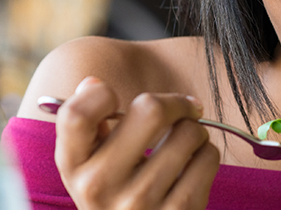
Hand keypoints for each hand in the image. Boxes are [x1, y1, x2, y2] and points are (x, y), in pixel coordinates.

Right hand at [54, 76, 220, 208]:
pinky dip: (206, 153)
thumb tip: (93, 83)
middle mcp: (100, 186)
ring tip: (185, 143)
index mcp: (73, 166)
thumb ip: (87, 122)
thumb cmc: (114, 190)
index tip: (117, 100)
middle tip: (181, 110)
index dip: (99, 95)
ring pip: (189, 132)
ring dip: (195, 130)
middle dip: (174, 104)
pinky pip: (208, 157)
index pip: (76, 115)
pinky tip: (193, 165)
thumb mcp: (87, 162)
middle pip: (150, 110)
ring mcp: (140, 202)